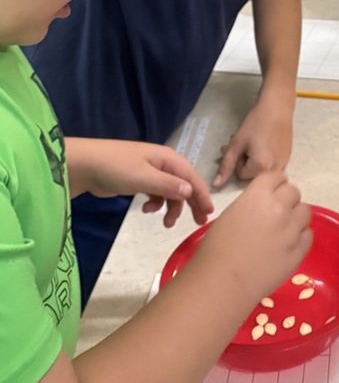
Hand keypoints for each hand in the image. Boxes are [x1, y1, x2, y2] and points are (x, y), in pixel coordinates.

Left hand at [69, 139, 213, 227]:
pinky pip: (155, 192)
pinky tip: (146, 210)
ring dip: (171, 207)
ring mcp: (149, 171)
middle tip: (198, 223)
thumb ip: (168, 185)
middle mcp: (162, 163)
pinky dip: (155, 203)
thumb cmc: (115, 168)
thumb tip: (191, 191)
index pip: (191, 177)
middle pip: (183, 184)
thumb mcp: (144, 178)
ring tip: (165, 223)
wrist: (85, 166)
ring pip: (169, 191)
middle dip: (191, 203)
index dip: (202, 194)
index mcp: (167, 159)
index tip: (209, 213)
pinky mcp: (137, 180)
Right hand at [202, 170, 311, 300]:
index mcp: (259, 195)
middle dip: (286, 199)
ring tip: (284, 229)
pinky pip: (308, 235)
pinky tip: (288, 244)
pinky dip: (300, 237)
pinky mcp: (299, 251)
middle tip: (276, 213)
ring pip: (305, 211)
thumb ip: (252, 203)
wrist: (224, 283)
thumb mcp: (231, 214)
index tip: (271, 192)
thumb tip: (262, 206)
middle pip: (293, 192)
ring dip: (295, 216)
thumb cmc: (216, 249)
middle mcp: (280, 207)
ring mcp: (292, 229)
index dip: (274, 184)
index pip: (277, 176)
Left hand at [213, 98, 292, 187]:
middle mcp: (275, 171)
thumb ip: (226, 165)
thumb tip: (216, 185)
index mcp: (262, 169)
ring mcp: (284, 164)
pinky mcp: (287, 157)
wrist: (277, 107)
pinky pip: (272, 164)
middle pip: (251, 173)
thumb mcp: (237, 143)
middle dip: (244, 160)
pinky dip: (265, 156)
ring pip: (261, 169)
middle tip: (243, 143)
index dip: (237, 160)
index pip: (240, 174)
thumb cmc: (256, 123)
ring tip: (253, 141)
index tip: (240, 146)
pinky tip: (265, 141)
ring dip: (254, 158)